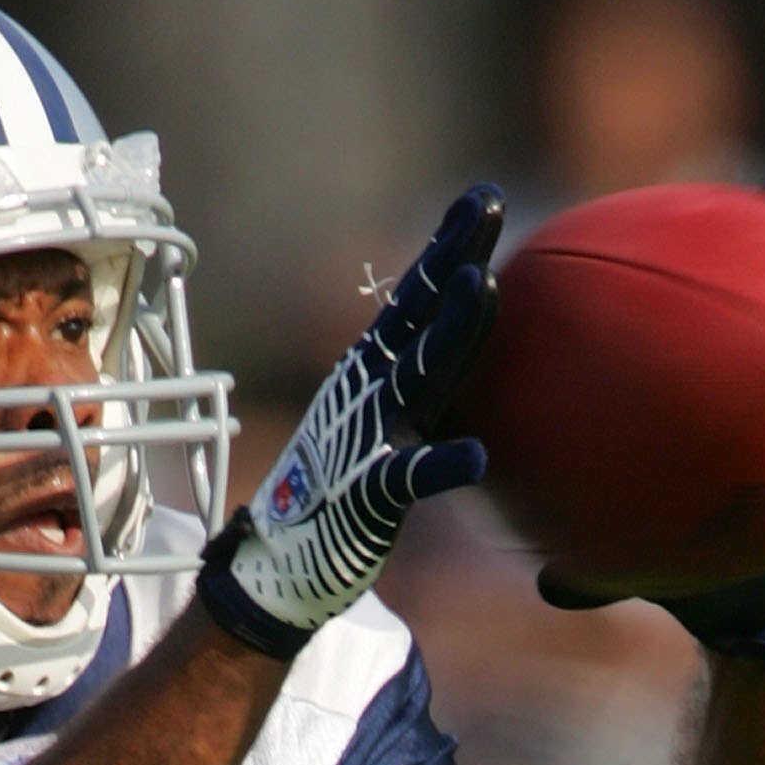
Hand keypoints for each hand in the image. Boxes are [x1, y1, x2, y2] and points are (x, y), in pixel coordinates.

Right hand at [196, 185, 501, 656]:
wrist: (276, 566)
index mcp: (370, 375)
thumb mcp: (384, 434)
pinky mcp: (363, 497)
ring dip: (450, 332)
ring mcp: (363, 440)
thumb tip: (471, 371)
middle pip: (418, 316)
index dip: (448, 248)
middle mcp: (365, 394)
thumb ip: (422, 397)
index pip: (415, 300)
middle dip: (453, 258)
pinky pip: (405, 479)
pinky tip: (476, 457)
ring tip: (484, 287)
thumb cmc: (337, 500)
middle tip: (489, 203)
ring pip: (415, 376)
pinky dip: (439, 465)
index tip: (483, 198)